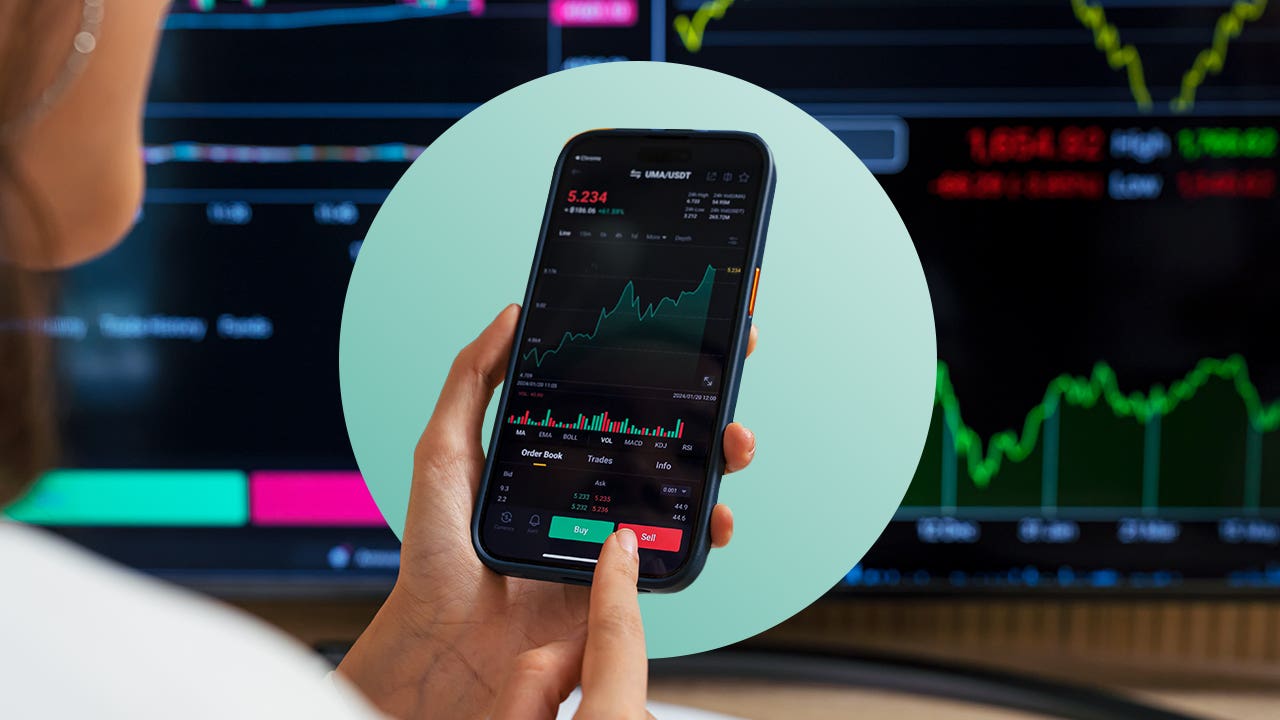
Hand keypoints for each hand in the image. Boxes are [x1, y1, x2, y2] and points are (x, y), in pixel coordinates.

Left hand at [338, 305, 757, 718]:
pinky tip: (716, 513)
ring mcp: (614, 526)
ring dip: (723, 456)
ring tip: (734, 440)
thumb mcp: (445, 449)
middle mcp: (593, 481)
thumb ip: (472, 381)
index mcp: (556, 446)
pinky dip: (711, 528)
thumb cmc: (437, 550)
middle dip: (707, 399)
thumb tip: (510, 315)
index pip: (615, 392)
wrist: (447, 642)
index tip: (689, 324)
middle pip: (665, 431)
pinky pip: (683, 546)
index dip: (654, 359)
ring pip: (686, 483)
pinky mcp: (628, 573)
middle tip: (731, 365)